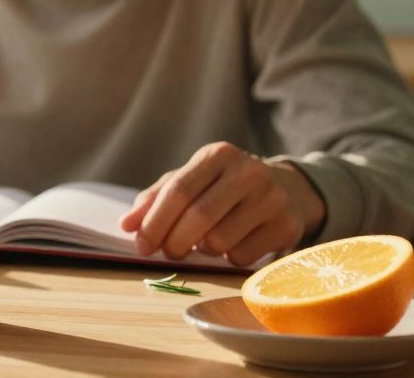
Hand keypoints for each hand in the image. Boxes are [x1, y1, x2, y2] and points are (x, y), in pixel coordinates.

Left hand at [118, 142, 325, 266]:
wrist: (287, 189)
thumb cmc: (224, 187)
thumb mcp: (191, 181)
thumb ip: (156, 199)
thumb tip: (126, 225)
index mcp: (217, 155)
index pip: (178, 190)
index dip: (154, 222)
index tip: (141, 245)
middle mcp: (248, 171)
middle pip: (199, 217)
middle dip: (174, 243)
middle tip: (168, 253)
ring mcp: (271, 198)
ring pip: (220, 241)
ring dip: (202, 251)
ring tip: (204, 242)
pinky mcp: (287, 225)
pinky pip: (242, 257)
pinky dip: (228, 259)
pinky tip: (232, 244)